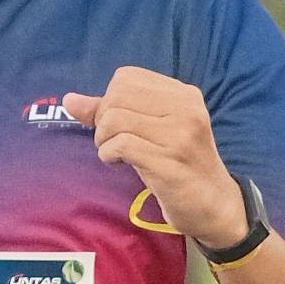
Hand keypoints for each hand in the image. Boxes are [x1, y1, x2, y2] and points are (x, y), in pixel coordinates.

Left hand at [59, 69, 246, 253]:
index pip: (126, 78)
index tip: (117, 124)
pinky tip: (118, 164)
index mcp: (184, 95)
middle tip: (111, 141)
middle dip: (103, 119)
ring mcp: (180, 136)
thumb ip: (112, 112)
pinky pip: (120, 145)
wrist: (214, 206)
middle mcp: (185, 109)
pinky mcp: (169, 162)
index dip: (111, 100)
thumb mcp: (153, 131)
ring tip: (115, 154)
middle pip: (118, 95)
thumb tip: (70, 99)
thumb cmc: (179, 166)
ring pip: (115, 119)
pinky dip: (108, 155)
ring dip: (104, 140)